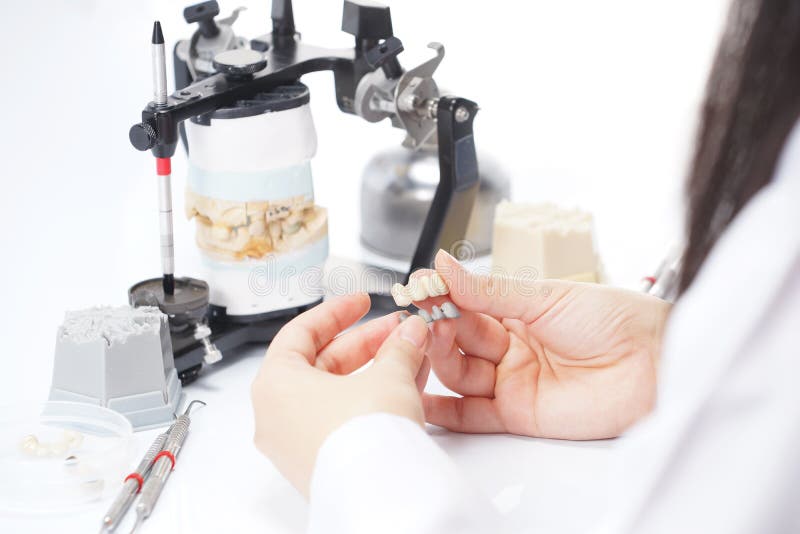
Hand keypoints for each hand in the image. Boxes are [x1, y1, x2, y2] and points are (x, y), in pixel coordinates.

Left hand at [251, 293, 430, 495]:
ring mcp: (295, 444)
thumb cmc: (364, 437)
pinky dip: (370, 400)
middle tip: (399, 331)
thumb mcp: (387, 375)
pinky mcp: (319, 465)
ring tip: (411, 356)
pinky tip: (405, 388)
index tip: (361, 302)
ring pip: (336, 394)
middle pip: (322, 363)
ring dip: (375, 371)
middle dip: (367, 344)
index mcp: (275, 384)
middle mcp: (276, 416)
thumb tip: (410, 332)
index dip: (336, 312)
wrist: (379, 495)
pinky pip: (342, 421)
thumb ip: (398, 347)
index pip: (301, 333)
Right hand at [416, 250, 670, 439]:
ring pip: (460, 374)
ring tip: (430, 343)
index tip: (419, 288)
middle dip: (439, 327)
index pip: (467, 305)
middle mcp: (512, 348)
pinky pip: (472, 415)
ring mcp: (513, 381)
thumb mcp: (545, 296)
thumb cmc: (616, 321)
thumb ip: (490, 289)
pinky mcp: (518, 416)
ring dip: (439, 360)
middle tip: (426, 316)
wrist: (656, 364)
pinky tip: (422, 398)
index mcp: (518, 313)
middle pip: (459, 339)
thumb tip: (444, 265)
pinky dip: (445, 411)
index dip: (442, 298)